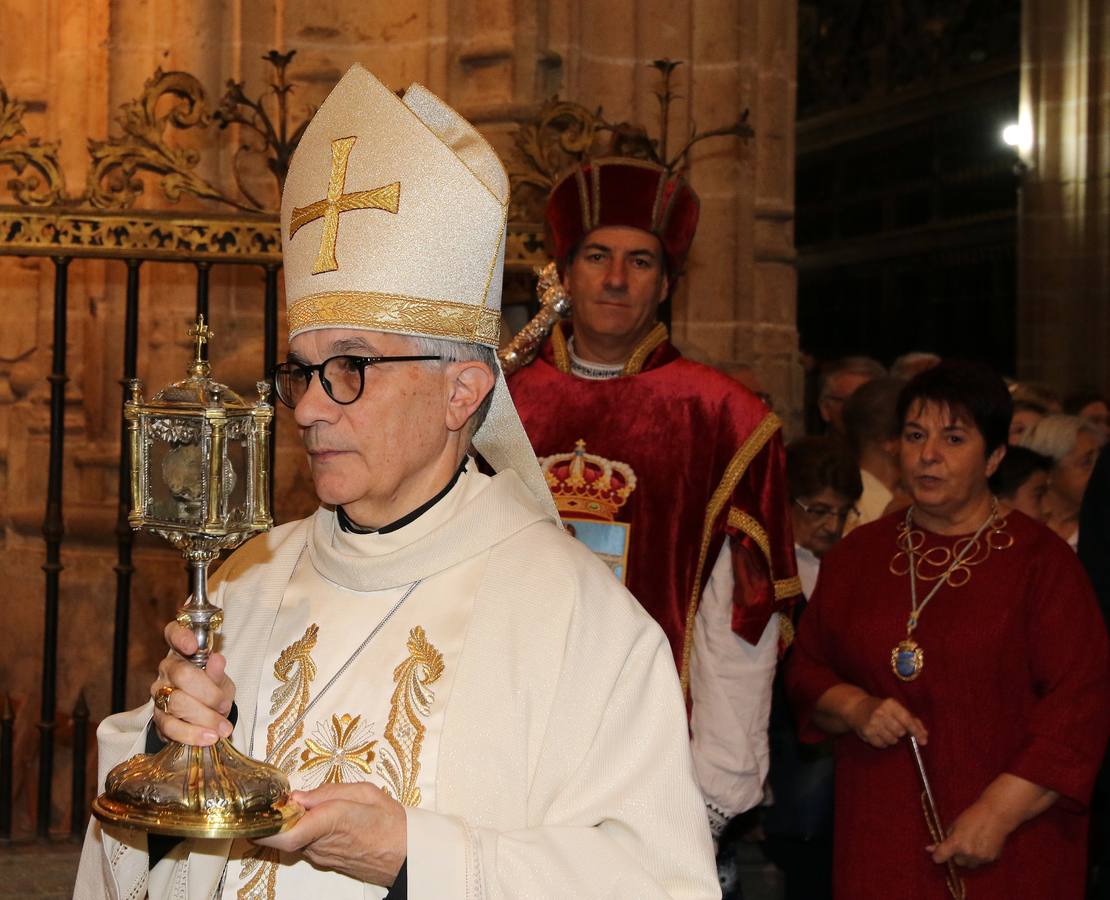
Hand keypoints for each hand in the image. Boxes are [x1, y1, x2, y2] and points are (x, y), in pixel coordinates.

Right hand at [150, 621, 235, 746]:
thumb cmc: (212, 689)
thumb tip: (217, 659)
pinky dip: (193, 734)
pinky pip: (172, 727)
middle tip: (225, 706)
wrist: (205, 714)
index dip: (181, 636)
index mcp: (182, 652)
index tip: (193, 646)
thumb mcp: (221, 679)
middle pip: (182, 675)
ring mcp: (159, 694)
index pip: (173, 633)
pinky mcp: (158, 719)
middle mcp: (166, 670)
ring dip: (204, 718)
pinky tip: (209, 738)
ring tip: (223, 728)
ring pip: (177, 703)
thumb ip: (217, 672)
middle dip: (209, 694)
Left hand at [253, 782, 406, 885]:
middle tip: (284, 796)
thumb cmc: (391, 822)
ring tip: (308, 803)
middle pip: (281, 833)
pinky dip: (303, 830)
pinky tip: (319, 817)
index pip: (286, 833)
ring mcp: (320, 856)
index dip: (265, 822)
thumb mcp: (366, 792)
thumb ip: (329, 791)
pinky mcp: (323, 862)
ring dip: (291, 822)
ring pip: (291, 839)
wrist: (406, 855)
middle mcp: (320, 844)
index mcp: (331, 821)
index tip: (259, 807)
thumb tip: (298, 796)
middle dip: (276, 815)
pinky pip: (303, 844)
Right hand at [845, 695, 927, 748]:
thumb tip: (924, 735)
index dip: (916, 731)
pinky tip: (877, 734)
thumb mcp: (894, 708)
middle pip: (900, 732)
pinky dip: (882, 742)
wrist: (855, 707)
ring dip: (891, 738)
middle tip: (892, 726)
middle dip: (899, 732)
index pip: (907, 720)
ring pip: (892, 740)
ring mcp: (873, 723)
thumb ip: (911, 720)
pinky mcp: (867, 732)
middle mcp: (881, 712)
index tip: (923, 741)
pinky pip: (882, 745)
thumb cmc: (879, 708)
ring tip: (884, 730)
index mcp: (890, 704)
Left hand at [929, 773, 1056, 868]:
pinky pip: (980, 862)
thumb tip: (930, 848)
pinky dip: (979, 856)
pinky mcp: (990, 859)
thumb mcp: (954, 824)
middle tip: (961, 842)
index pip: (940, 857)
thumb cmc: (973, 816)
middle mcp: (967, 852)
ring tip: (973, 842)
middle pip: (956, 862)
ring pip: (969, 863)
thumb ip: (944, 838)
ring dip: (968, 856)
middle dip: (956, 854)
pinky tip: (982, 843)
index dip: (937, 855)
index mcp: (956, 842)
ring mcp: (980, 857)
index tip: (937, 854)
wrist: (995, 815)